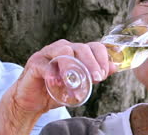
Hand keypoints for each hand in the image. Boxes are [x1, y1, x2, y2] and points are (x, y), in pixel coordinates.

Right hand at [0, 39, 115, 133]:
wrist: (33, 101)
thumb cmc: (56, 90)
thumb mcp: (79, 84)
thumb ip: (94, 75)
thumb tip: (113, 67)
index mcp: (75, 52)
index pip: (93, 46)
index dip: (101, 58)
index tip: (103, 74)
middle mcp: (62, 49)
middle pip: (80, 48)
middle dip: (91, 64)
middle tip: (96, 79)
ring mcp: (47, 54)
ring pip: (63, 52)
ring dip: (72, 69)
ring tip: (76, 86)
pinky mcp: (35, 63)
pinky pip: (45, 65)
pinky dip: (52, 74)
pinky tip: (56, 83)